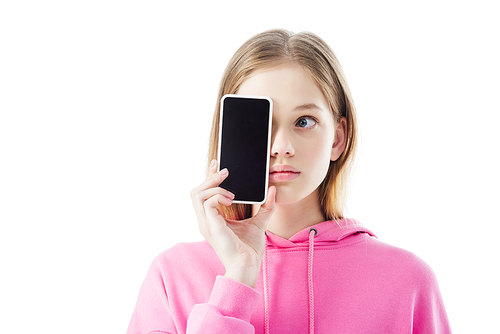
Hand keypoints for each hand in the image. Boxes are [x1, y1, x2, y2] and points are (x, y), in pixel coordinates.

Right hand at [190, 159, 275, 287]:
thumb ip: (265, 206)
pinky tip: (231, 200)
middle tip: (225, 171)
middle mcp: (206, 220)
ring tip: (231, 191)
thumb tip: (272, 190)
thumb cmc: (249, 249)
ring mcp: (206, 223)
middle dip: (209, 177)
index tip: (217, 163)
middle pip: (196, 191)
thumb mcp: (259, 222)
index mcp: (213, 218)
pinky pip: (208, 203)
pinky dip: (218, 197)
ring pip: (197, 194)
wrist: (248, 266)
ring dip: (214, 187)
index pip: (203, 193)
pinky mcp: (212, 227)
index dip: (208, 176)